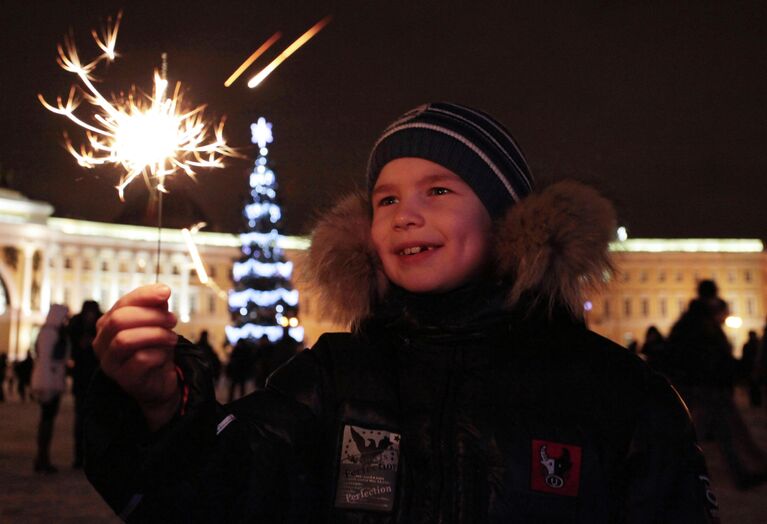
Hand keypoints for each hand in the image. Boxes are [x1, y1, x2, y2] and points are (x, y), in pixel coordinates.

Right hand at [94, 284, 179, 429]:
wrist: (160, 380)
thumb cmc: (155, 348)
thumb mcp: (156, 324)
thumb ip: (156, 307)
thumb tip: (162, 290)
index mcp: (107, 324)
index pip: (122, 303)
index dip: (144, 295)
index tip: (166, 292)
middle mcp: (102, 342)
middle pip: (119, 320)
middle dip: (151, 316)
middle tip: (172, 320)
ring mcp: (110, 362)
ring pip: (125, 340)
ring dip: (155, 335)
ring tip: (172, 338)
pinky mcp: (124, 379)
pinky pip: (141, 360)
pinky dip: (159, 353)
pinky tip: (165, 355)